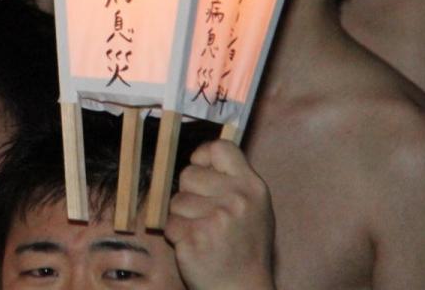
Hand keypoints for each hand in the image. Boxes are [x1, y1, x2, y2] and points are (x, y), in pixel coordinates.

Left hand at [164, 140, 275, 289]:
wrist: (243, 289)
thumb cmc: (246, 247)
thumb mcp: (255, 208)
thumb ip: (233, 180)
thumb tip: (201, 154)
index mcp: (253, 187)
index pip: (220, 148)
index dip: (203, 156)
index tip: (200, 169)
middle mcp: (236, 199)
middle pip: (188, 174)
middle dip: (189, 193)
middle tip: (205, 215)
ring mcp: (216, 219)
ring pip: (176, 200)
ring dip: (182, 216)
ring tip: (203, 233)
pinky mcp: (195, 238)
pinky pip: (169, 223)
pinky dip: (176, 235)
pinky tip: (194, 245)